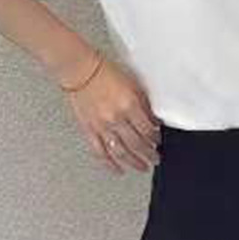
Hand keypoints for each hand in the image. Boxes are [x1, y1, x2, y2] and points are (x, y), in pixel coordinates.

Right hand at [64, 55, 160, 175]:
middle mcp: (116, 118)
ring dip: (134, 162)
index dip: (155, 138)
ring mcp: (102, 126)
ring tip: (143, 167)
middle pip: (137, 144)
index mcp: (129, 105)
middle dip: (149, 154)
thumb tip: (153, 121)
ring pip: (121, 152)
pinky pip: (101, 152)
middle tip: (156, 159)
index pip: (147, 129)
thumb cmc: (104, 72)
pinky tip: (118, 169)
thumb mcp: (133, 85)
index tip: (158, 141)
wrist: (80, 70)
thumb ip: (144, 105)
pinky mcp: (89, 130)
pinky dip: (110, 164)